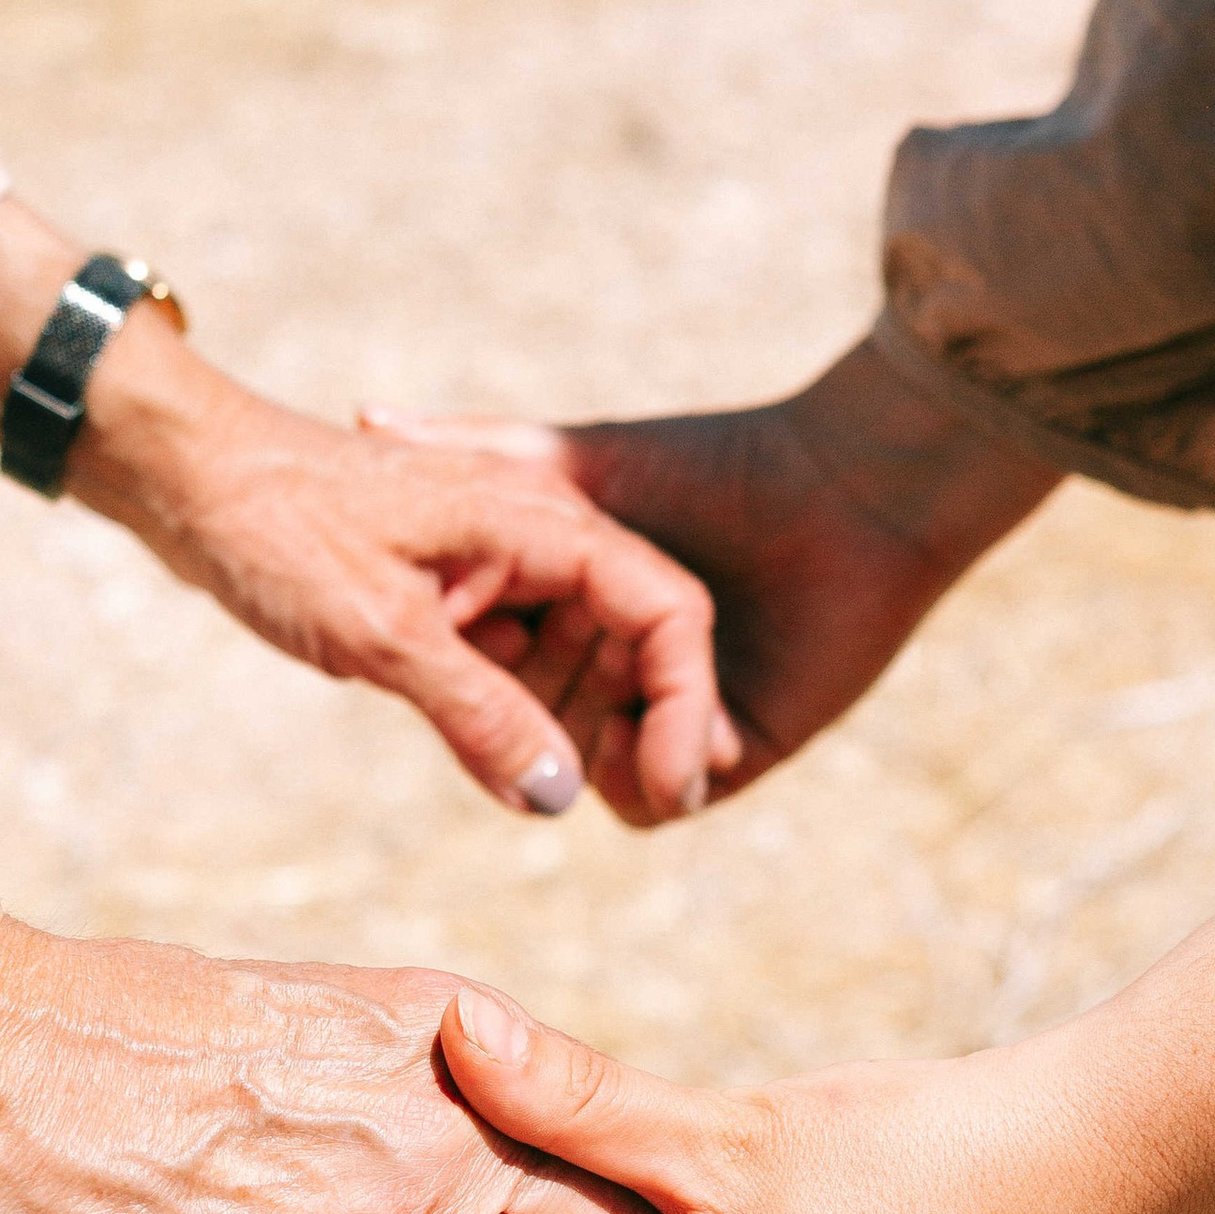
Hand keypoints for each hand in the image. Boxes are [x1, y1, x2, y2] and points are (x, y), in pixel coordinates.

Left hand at [0, 203, 734, 821]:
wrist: (183, 474)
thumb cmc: (277, 527)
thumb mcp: (382, 636)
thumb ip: (481, 717)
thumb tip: (561, 800)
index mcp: (546, 521)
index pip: (669, 615)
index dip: (685, 708)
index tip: (667, 791)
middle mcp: (538, 535)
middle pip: (633, 645)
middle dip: (623, 727)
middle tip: (585, 803)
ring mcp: (498, 563)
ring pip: (574, 660)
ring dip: (562, 728)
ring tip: (524, 785)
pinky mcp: (455, 591)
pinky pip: (515, 661)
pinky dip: (510, 712)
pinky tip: (478, 756)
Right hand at [367, 332, 1057, 823]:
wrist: (848, 491)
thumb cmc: (713, 462)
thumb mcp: (571, 458)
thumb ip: (472, 439)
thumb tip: (365, 411)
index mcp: (578, 613)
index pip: (490, 669)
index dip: (468, 662)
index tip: (456, 631)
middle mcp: (621, 670)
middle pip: (531, 729)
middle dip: (527, 706)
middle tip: (563, 661)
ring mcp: (676, 717)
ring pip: (586, 774)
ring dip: (585, 743)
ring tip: (618, 684)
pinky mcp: (736, 751)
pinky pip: (658, 802)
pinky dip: (647, 776)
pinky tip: (665, 727)